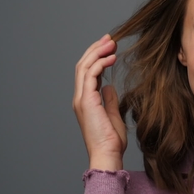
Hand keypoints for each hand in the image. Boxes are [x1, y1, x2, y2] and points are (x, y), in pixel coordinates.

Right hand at [73, 34, 126, 170]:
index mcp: (86, 101)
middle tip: (109, 38)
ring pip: (84, 67)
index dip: (97, 57)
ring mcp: (82, 99)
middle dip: (96, 49)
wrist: (107, 155)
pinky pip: (90, 75)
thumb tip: (109, 86)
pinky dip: (100, 63)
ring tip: (111, 43)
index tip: (110, 47)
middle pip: (83, 65)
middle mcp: (80, 98)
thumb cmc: (111, 142)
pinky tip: (112, 57)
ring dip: (97, 52)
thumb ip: (109, 100)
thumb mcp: (113, 115)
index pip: (87, 72)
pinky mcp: (86, 101)